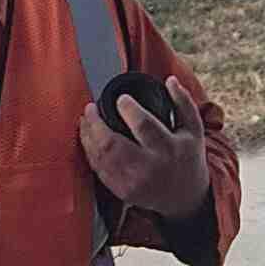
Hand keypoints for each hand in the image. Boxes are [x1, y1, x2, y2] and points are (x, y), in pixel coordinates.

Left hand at [79, 76, 209, 219]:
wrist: (187, 199)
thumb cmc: (187, 158)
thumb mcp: (194, 129)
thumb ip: (183, 102)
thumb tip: (170, 80)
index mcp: (168, 149)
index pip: (143, 125)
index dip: (128, 108)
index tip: (121, 98)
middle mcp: (149, 168)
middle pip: (112, 144)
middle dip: (96, 123)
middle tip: (91, 107)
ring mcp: (133, 183)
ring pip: (101, 157)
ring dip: (88, 135)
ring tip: (86, 119)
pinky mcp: (123, 192)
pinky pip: (99, 170)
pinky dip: (90, 151)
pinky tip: (89, 138)